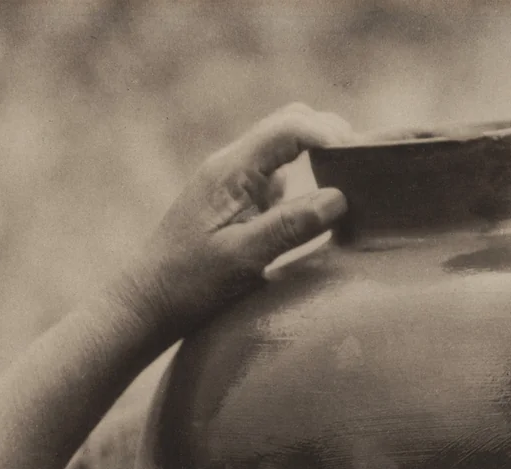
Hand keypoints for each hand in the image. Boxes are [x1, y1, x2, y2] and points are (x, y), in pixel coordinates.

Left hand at [115, 103, 351, 346]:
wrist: (147, 304)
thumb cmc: (188, 285)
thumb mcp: (242, 259)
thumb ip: (289, 226)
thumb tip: (339, 198)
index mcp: (231, 170)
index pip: (290, 127)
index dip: (330, 133)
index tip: (361, 158)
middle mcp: (231, 166)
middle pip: (290, 123)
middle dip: (329, 135)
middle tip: (364, 166)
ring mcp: (232, 182)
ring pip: (284, 147)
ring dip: (318, 155)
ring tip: (351, 183)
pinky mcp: (235, 202)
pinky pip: (276, 176)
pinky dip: (304, 180)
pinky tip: (319, 208)